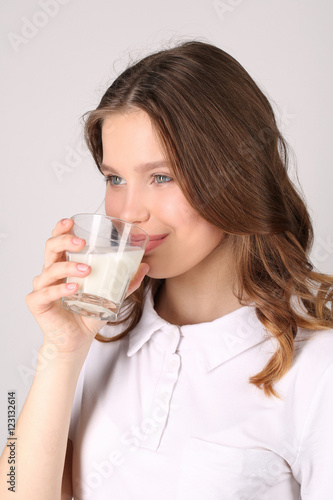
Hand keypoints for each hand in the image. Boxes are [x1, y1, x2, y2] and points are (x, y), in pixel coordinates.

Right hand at [26, 218, 148, 356]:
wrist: (76, 341)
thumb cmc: (88, 315)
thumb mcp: (110, 296)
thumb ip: (126, 282)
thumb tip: (145, 266)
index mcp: (63, 266)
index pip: (58, 241)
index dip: (61, 229)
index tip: (72, 221)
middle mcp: (50, 273)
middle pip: (50, 248)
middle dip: (64, 240)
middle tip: (82, 242)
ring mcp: (42, 287)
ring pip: (49, 269)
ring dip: (69, 266)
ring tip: (87, 270)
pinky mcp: (37, 303)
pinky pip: (46, 292)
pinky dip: (59, 288)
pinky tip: (72, 287)